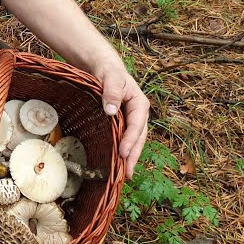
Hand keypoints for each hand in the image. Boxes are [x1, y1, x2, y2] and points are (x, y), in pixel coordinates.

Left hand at [93, 62, 149, 180]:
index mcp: (140, 104)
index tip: (122, 153)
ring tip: (124, 175)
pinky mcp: (122, 123)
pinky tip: (117, 163)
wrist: (103, 68)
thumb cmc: (108, 72)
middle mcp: (139, 114)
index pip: (137, 126)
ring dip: (129, 157)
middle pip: (139, 138)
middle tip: (126, 174)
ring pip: (134, 141)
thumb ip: (111, 92)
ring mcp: (131, 120)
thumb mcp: (110, 77)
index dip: (131, 141)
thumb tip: (111, 111)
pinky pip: (124, 139)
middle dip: (133, 156)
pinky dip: (122, 151)